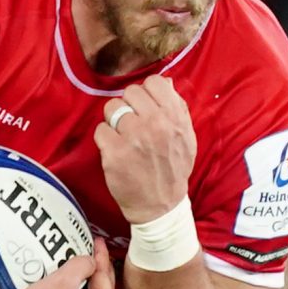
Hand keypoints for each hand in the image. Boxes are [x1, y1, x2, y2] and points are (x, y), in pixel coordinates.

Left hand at [94, 74, 196, 223]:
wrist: (161, 206)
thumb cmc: (173, 169)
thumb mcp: (186, 137)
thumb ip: (178, 108)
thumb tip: (166, 82)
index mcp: (174, 117)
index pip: (154, 82)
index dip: (146, 93)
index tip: (145, 107)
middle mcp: (155, 124)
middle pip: (130, 92)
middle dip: (129, 107)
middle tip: (133, 125)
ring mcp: (133, 138)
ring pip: (112, 108)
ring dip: (114, 121)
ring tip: (123, 137)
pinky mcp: (114, 153)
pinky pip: (100, 130)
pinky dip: (105, 140)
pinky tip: (115, 151)